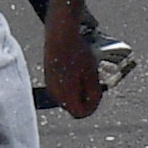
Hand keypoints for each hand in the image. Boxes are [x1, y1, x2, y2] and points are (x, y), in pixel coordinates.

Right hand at [45, 3, 104, 118]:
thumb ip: (93, 92)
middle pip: (73, 105)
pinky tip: (77, 69)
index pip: (80, 112)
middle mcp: (55, 93)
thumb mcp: (91, 74)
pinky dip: (71, 82)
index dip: (92, 106)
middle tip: (94, 83)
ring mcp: (50, 85)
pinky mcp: (49, 76)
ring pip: (68, 96)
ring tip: (87, 74)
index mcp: (66, 96)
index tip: (98, 94)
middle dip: (85, 98)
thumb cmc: (76, 53)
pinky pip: (62, 87)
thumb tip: (94, 102)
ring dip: (79, 90)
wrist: (60, 35)